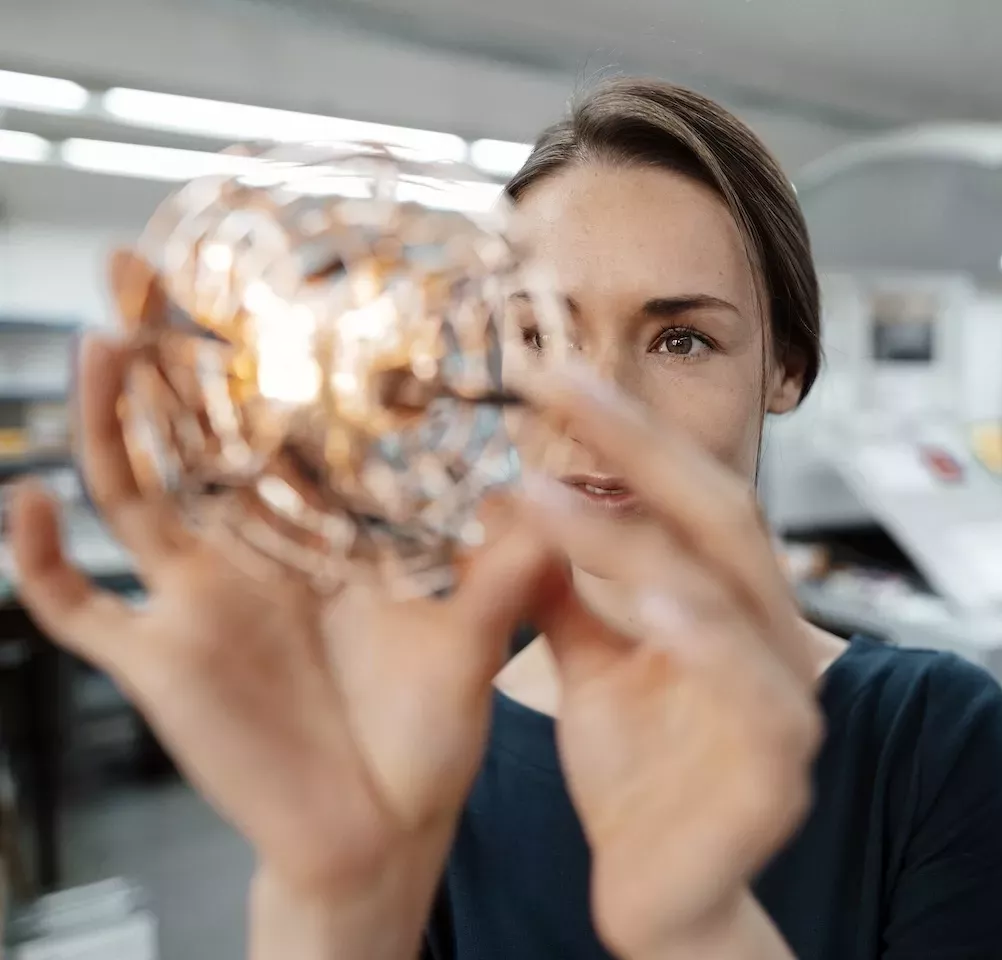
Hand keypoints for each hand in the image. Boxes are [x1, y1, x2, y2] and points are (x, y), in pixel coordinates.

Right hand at [7, 256, 552, 909]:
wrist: (383, 829)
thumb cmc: (429, 731)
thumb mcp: (478, 635)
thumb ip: (510, 566)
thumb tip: (559, 493)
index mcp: (321, 533)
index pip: (282, 424)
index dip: (265, 355)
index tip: (256, 276)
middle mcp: (251, 552)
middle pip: (195, 435)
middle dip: (168, 354)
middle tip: (143, 265)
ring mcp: (197, 602)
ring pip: (136, 494)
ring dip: (110, 423)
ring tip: (101, 342)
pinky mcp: (158, 662)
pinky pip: (79, 609)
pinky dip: (44, 562)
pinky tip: (30, 500)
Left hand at [512, 365, 822, 958]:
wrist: (666, 897)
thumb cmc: (641, 779)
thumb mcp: (593, 670)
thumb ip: (567, 595)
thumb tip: (517, 512)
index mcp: (732, 606)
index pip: (687, 495)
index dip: (627, 432)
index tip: (550, 374)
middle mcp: (771, 638)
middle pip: (722, 516)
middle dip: (641, 449)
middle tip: (559, 389)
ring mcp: (785, 703)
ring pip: (739, 596)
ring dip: (653, 544)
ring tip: (568, 501)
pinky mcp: (779, 773)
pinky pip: (754, 697)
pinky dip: (708, 646)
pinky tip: (653, 611)